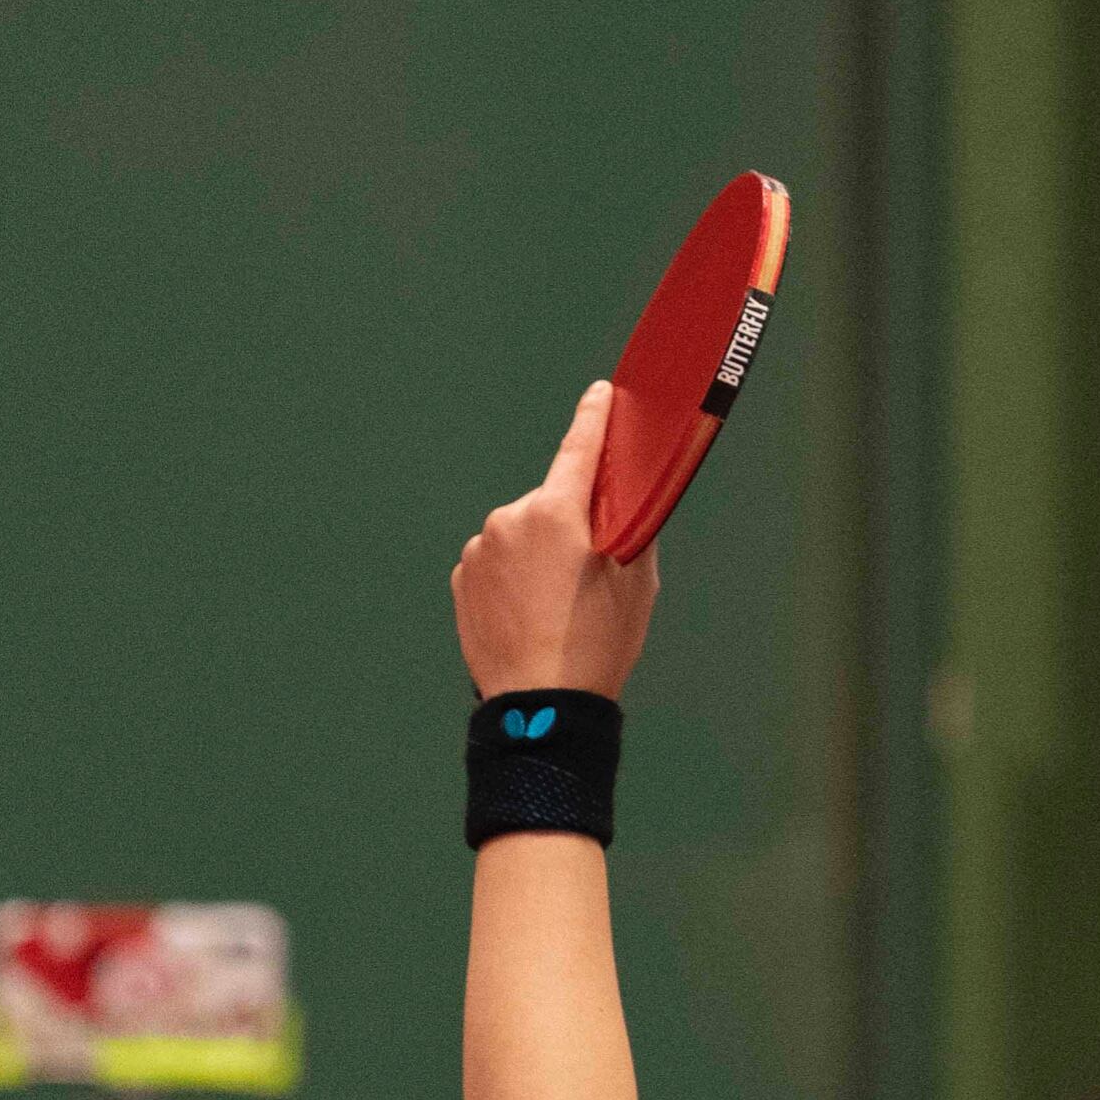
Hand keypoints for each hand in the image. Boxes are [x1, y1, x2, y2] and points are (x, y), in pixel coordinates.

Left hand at [455, 381, 658, 697]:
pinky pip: (497, 560)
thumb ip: (631, 530)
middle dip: (573, 524)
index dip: (595, 419)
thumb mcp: (638, 583)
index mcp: (558, 513)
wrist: (540, 705)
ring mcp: (480, 547)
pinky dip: (515, 576)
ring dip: (541, 553)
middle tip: (592, 572)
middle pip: (553, 502)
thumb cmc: (597, 645)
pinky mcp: (461, 575)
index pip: (580, 449)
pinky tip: (532, 613)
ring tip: (559, 605)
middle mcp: (511, 519)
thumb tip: (624, 503)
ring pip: (523, 533)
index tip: (601, 394)